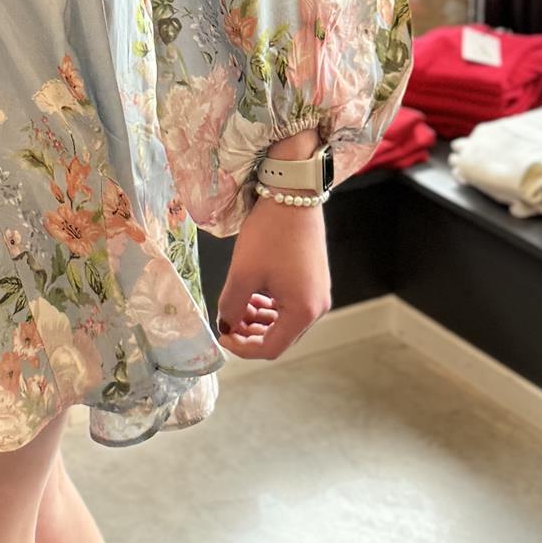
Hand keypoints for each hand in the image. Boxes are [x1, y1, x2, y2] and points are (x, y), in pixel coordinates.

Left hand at [215, 138, 331, 360]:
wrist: (293, 194)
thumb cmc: (270, 234)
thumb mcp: (243, 273)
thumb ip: (230, 306)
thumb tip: (225, 325)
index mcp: (303, 311)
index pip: (271, 348)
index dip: (243, 348)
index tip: (222, 336)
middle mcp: (317, 307)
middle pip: (280, 337)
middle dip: (250, 333)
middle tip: (227, 321)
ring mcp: (318, 292)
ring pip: (285, 321)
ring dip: (259, 319)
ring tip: (237, 304)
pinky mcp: (314, 279)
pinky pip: (291, 304)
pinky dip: (271, 305)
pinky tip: (253, 293)